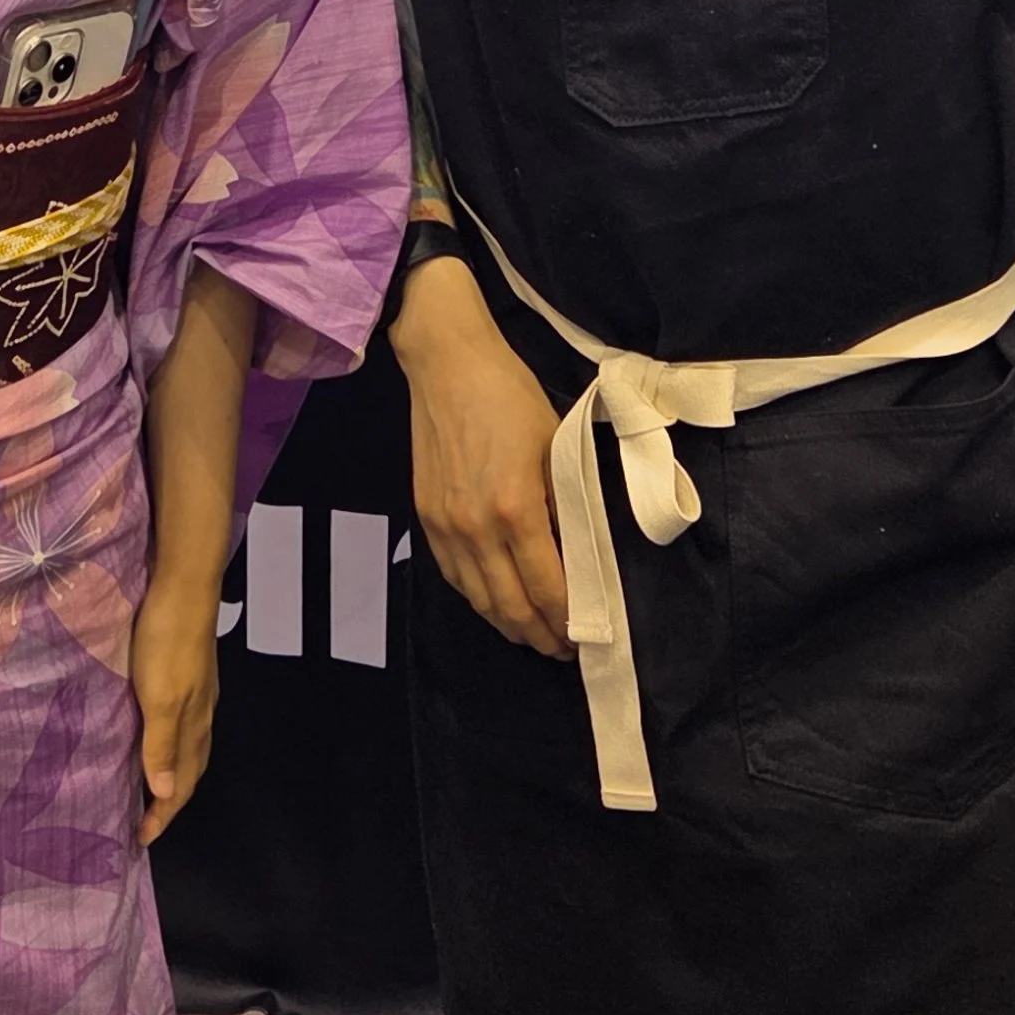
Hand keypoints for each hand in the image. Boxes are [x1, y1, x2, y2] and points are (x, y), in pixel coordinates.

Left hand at [131, 570, 222, 843]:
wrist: (184, 587)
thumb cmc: (167, 643)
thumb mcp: (160, 697)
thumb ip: (162, 744)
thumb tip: (165, 795)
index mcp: (193, 726)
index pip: (180, 785)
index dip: (163, 815)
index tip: (140, 840)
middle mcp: (200, 715)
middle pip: (188, 772)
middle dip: (169, 802)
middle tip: (143, 824)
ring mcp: (197, 694)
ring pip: (188, 749)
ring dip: (170, 776)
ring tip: (146, 791)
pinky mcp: (189, 676)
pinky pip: (182, 727)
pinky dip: (168, 746)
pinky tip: (151, 738)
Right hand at [390, 255, 571, 659]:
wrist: (447, 365)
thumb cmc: (510, 396)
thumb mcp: (555, 445)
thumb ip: (564, 502)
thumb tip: (578, 549)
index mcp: (515, 509)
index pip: (547, 586)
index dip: (569, 619)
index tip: (588, 637)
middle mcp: (476, 529)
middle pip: (510, 606)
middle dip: (540, 634)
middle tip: (564, 649)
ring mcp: (446, 527)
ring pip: (479, 599)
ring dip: (508, 624)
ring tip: (533, 635)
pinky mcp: (426, 518)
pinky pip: (454, 576)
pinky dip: (477, 599)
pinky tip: (495, 603)